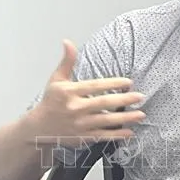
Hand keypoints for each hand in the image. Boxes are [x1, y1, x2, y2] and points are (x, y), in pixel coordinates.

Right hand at [30, 39, 145, 146]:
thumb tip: (68, 42)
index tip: (128, 82)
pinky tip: (130, 132)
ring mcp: (80, 124)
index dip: (113, 84)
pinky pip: (102, 136)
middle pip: (103, 104)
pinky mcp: (82, 137)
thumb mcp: (56, 79)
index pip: (95, 86)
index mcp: (70, 92)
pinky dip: (117, 135)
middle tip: (140, 96)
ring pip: (106, 121)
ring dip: (125, 118)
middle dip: (124, 100)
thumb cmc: (50, 101)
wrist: (38, 128)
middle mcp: (75, 108)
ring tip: (141, 114)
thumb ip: (67, 61)